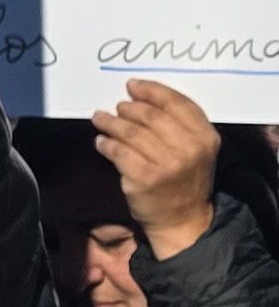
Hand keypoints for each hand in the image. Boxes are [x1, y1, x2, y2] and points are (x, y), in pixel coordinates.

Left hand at [94, 77, 217, 257]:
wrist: (183, 221)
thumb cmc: (185, 181)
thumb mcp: (196, 150)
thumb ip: (180, 125)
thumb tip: (142, 98)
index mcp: (205, 137)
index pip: (178, 103)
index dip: (153, 91)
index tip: (133, 86)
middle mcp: (189, 148)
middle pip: (151, 116)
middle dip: (129, 108)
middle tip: (118, 106)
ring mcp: (167, 163)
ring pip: (132, 132)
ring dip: (111, 123)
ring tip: (100, 119)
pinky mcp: (145, 177)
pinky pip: (119, 152)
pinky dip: (106, 144)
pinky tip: (101, 142)